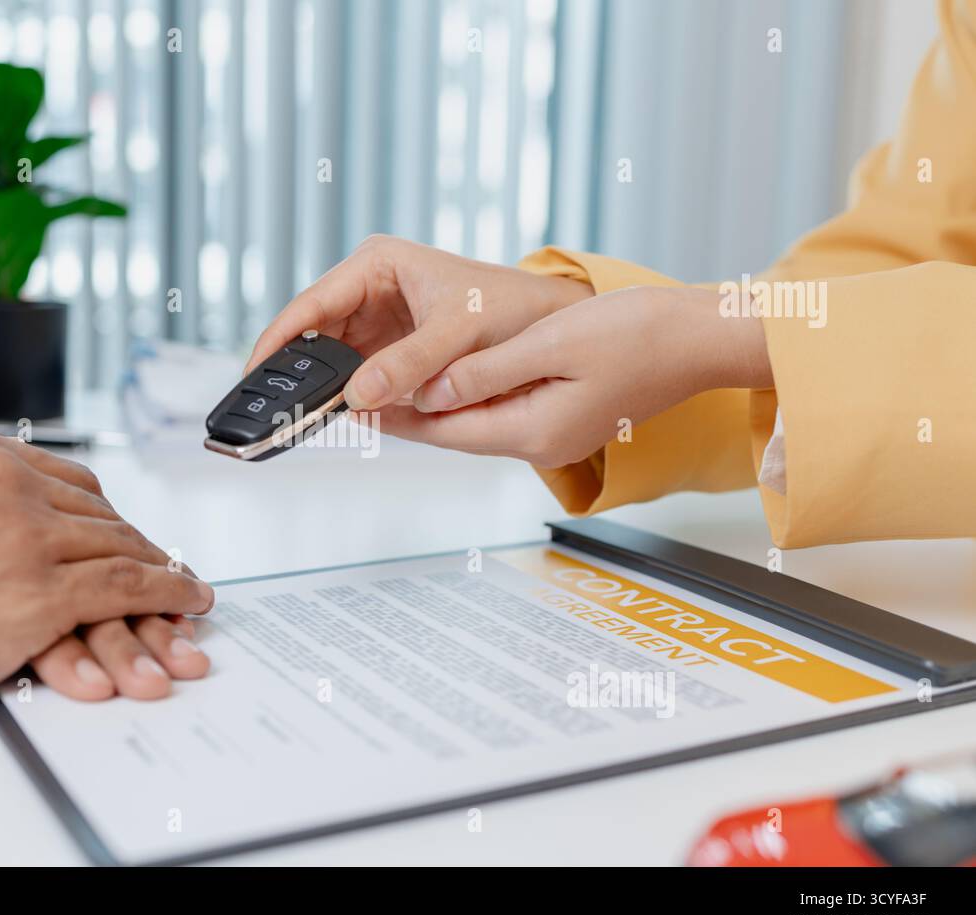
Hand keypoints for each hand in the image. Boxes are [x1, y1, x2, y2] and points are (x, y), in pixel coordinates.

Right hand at [0, 423, 213, 728]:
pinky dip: (168, 595)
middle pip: (97, 514)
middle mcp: (3, 478)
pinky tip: (188, 602)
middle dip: (133, 548)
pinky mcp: (37, 590)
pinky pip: (127, 587)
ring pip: (118, 547)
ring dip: (160, 574)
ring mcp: (23, 532)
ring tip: (186, 591)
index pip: (66, 482)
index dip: (100, 519)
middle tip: (164, 570)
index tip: (121, 539)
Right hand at [245, 235, 592, 409]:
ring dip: (321, 385)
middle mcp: (368, 288)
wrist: (545, 325)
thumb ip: (410, 363)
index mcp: (377, 264)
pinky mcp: (387, 350)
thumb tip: (357, 396)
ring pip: (330, 358)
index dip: (279, 338)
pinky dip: (345, 395)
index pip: (312, 302)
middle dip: (296, 368)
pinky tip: (333, 414)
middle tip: (272, 405)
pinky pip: (354, 375)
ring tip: (298, 415)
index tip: (254, 371)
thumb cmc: (508, 308)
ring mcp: (375, 321)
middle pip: (313, 332)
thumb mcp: (459, 331)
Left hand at [374, 286, 773, 467]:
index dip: (395, 420)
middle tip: (358, 399)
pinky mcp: (567, 416)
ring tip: (390, 388)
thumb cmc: (637, 334)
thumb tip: (431, 389)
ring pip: (478, 424)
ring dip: (436, 409)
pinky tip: (449, 381)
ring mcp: (557, 433)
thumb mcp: (550, 345)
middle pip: (456, 433)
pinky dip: (470, 399)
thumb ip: (486, 370)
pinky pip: (504, 413)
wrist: (698, 338)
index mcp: (534, 431)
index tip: (354, 408)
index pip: (445, 431)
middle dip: (407, 418)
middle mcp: (542, 442)